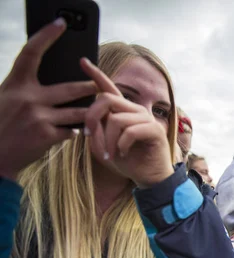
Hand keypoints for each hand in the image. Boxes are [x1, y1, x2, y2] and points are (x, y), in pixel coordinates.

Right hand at [0, 18, 96, 180]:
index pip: (32, 52)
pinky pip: (72, 131)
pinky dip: (76, 132)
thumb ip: (30, 88)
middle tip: (100, 85)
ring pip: (78, 111)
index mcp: (16, 84)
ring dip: (90, 113)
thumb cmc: (3, 122)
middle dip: (89, 87)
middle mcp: (28, 97)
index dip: (46, 35)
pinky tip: (75, 132)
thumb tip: (58, 77)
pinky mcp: (47, 135)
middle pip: (70, 88)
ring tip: (98, 111)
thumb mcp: (9, 98)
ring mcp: (39, 117)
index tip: (60, 22)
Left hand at [80, 59, 172, 188]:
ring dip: (107, 140)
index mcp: (123, 112)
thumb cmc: (128, 162)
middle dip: (92, 117)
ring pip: (116, 119)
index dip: (96, 74)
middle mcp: (135, 110)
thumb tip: (89, 123)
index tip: (82, 61)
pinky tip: (123, 154)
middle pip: (106, 99)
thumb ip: (96, 133)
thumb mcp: (104, 147)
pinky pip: (130, 131)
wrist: (150, 178)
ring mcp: (147, 119)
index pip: (109, 88)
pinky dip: (121, 145)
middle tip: (88, 136)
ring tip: (109, 155)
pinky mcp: (154, 130)